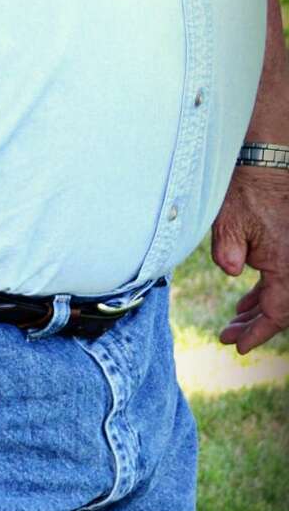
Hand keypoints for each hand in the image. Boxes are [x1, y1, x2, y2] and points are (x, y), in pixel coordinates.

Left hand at [212, 165, 288, 351]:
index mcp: (286, 267)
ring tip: (236, 319)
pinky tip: (247, 298)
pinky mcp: (288, 248)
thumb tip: (232, 273)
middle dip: (254, 325)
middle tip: (228, 335)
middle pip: (281, 309)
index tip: (238, 347)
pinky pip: (282, 279)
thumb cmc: (247, 190)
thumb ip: (228, 252)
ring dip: (260, 309)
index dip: (257, 333)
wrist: (269, 162)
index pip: (277, 314)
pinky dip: (266, 291)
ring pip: (282, 295)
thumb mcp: (228, 222)